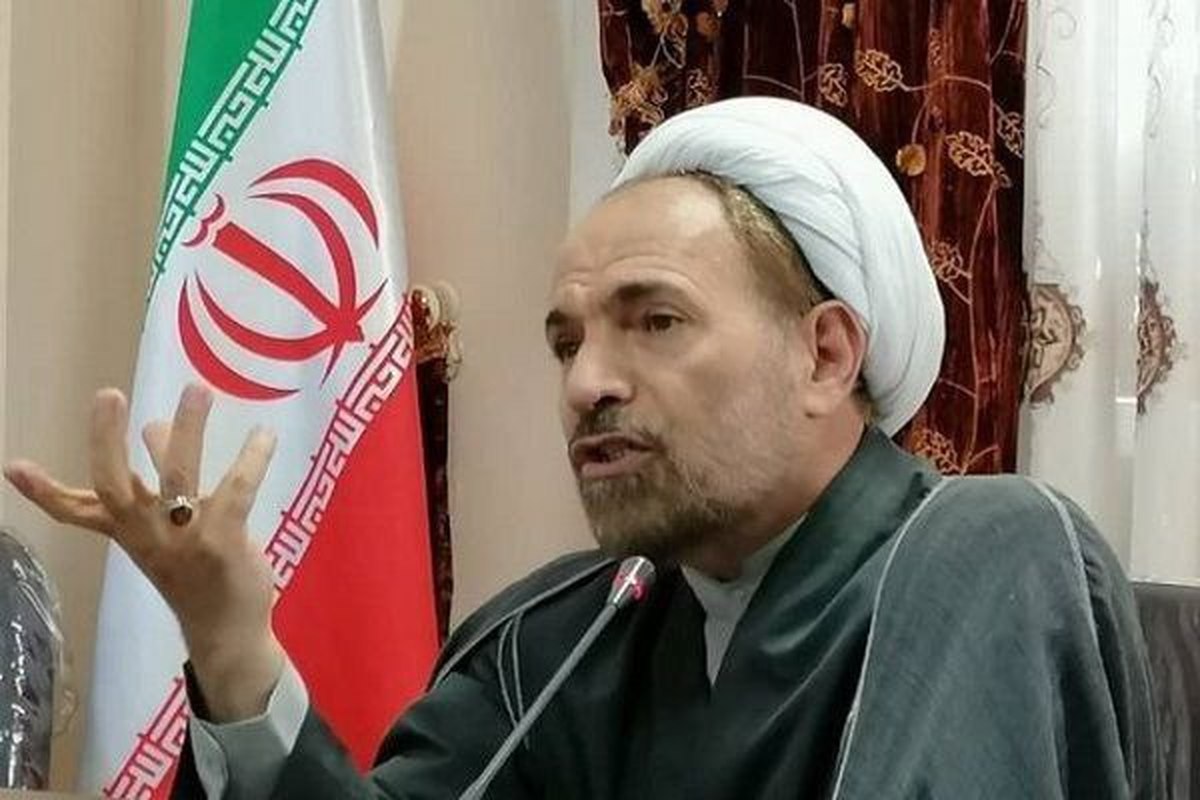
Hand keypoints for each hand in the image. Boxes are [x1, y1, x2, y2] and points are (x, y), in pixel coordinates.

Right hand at [4, 383, 283, 720]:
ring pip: (178, 477)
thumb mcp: (170, 526)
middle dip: (106, 440)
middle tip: (108, 394)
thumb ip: (159, 480)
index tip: (13, 466)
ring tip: (196, 388)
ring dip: (187, 430)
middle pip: (113, 485)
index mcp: (128, 530)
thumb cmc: (197, 572)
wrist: (227, 633)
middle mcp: (146, 534)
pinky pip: (236, 490)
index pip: (74, 511)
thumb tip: (152, 427)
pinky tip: (264, 434)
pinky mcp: (221, 543)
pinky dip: (252, 458)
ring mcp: (182, 540)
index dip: (43, 492)